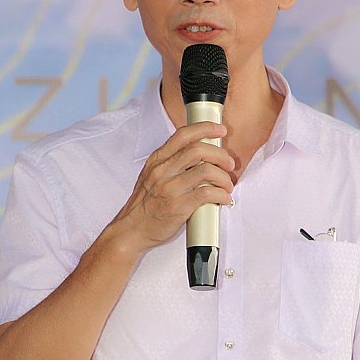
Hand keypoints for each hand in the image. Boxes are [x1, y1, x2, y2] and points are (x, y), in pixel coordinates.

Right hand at [113, 122, 234, 251]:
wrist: (131, 230)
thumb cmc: (144, 206)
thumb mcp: (151, 176)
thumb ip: (170, 164)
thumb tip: (198, 156)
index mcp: (157, 161)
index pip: (183, 135)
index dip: (205, 128)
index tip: (220, 130)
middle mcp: (163, 171)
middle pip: (198, 150)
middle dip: (220, 155)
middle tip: (228, 164)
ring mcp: (170, 188)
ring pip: (206, 171)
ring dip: (223, 177)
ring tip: (227, 185)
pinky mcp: (179, 206)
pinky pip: (207, 193)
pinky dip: (221, 194)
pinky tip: (223, 198)